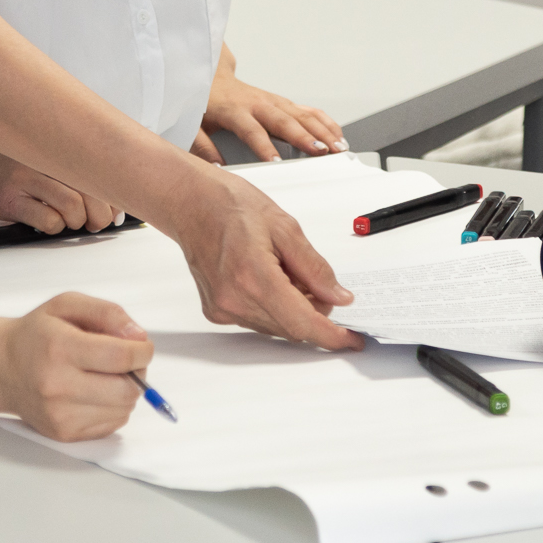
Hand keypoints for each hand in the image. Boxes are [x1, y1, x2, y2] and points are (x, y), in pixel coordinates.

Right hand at [0, 140, 122, 233]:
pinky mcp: (10, 199)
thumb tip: (111, 198)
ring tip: (70, 222)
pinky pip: (47, 220)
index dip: (113, 194)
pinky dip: (54, 228)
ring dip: (77, 221)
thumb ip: (70, 168)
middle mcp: (41, 157)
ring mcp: (25, 177)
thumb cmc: (7, 168)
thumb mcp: (39, 156)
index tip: (117, 210)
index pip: (98, 168)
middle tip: (95, 223)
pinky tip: (47, 222)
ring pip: (72, 205)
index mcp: (54, 145)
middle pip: (90, 188)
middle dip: (100, 214)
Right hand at [0, 292, 150, 441]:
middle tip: (126, 362)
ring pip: (123, 409)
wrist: (3, 368)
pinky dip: (113, 407)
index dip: (142, 351)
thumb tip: (138, 337)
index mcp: (60, 348)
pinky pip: (112, 424)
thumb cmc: (37, 335)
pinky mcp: (64, 433)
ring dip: (126, 391)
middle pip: (126, 390)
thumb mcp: (68, 305)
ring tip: (106, 375)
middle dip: (137, 373)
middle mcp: (58, 385)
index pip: (120, 357)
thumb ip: (108, 313)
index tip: (142, 347)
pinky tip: (96, 392)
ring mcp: (60, 414)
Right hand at [171, 168, 360, 350]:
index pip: (302, 322)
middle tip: (320, 286)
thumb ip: (314, 267)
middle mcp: (234, 299)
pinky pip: (257, 321)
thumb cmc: (231, 205)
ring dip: (293, 310)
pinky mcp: (216, 311)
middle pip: (291, 328)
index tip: (351, 339)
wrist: (191, 203)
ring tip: (288, 272)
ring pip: (275, 327)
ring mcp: (223, 308)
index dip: (331, 336)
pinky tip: (270, 278)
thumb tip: (338, 296)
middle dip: (314, 313)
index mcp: (254, 276)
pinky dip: (274, 308)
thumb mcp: (285, 227)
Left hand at [192, 65, 345, 164]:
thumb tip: (215, 168)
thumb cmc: (202, 102)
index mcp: (234, 110)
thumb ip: (202, 147)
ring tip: (338, 147)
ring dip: (322, 130)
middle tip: (322, 152)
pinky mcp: (281, 101)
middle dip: (305, 136)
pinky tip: (337, 134)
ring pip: (301, 114)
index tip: (276, 162)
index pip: (251, 130)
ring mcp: (272, 101)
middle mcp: (257, 103)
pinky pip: (307, 110)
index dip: (263, 146)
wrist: (209, 74)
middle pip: (284, 121)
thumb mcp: (193, 125)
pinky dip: (324, 121)